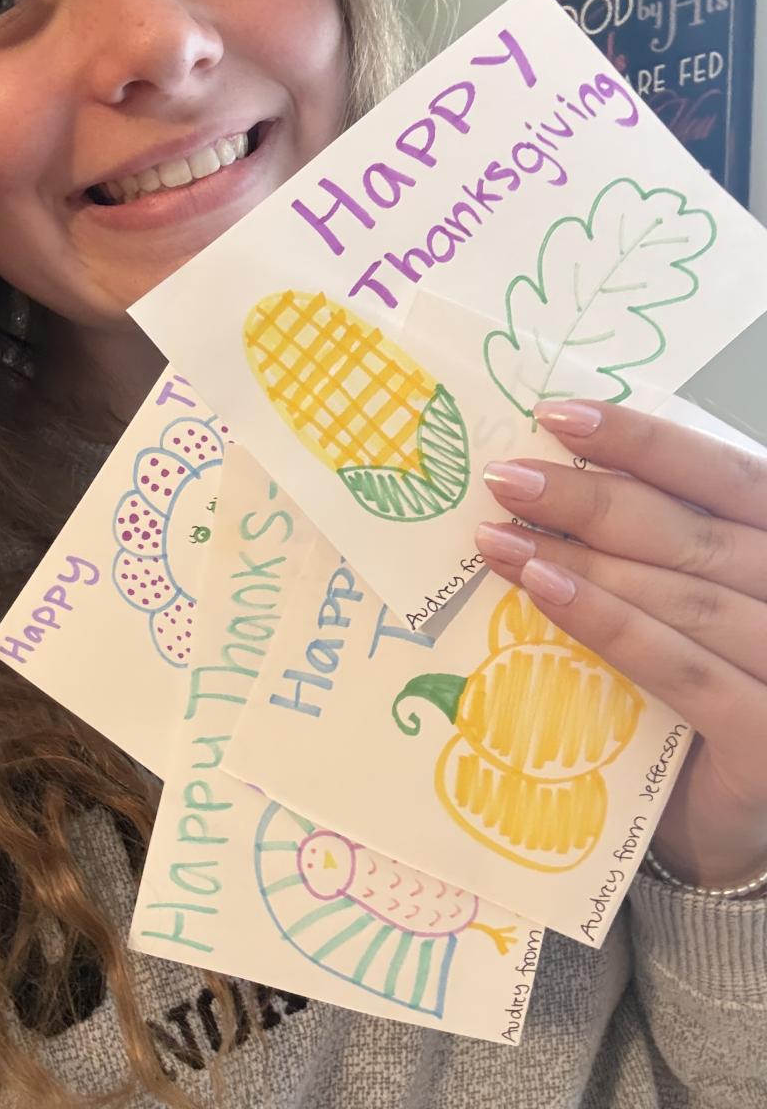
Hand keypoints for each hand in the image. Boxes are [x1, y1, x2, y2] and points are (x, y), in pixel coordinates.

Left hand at [476, 399, 766, 890]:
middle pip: (691, 532)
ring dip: (581, 558)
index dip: (644, 443)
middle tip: (505, 479)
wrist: (740, 821)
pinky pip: (681, 669)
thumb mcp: (700, 602)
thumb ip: (662, 547)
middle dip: (588, 499)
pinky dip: (609, 625)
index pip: (725, 476)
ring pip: (682, 595)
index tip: (559, 416)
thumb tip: (554, 478)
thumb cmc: (717, 696)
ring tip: (498, 537)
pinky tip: (542, 592)